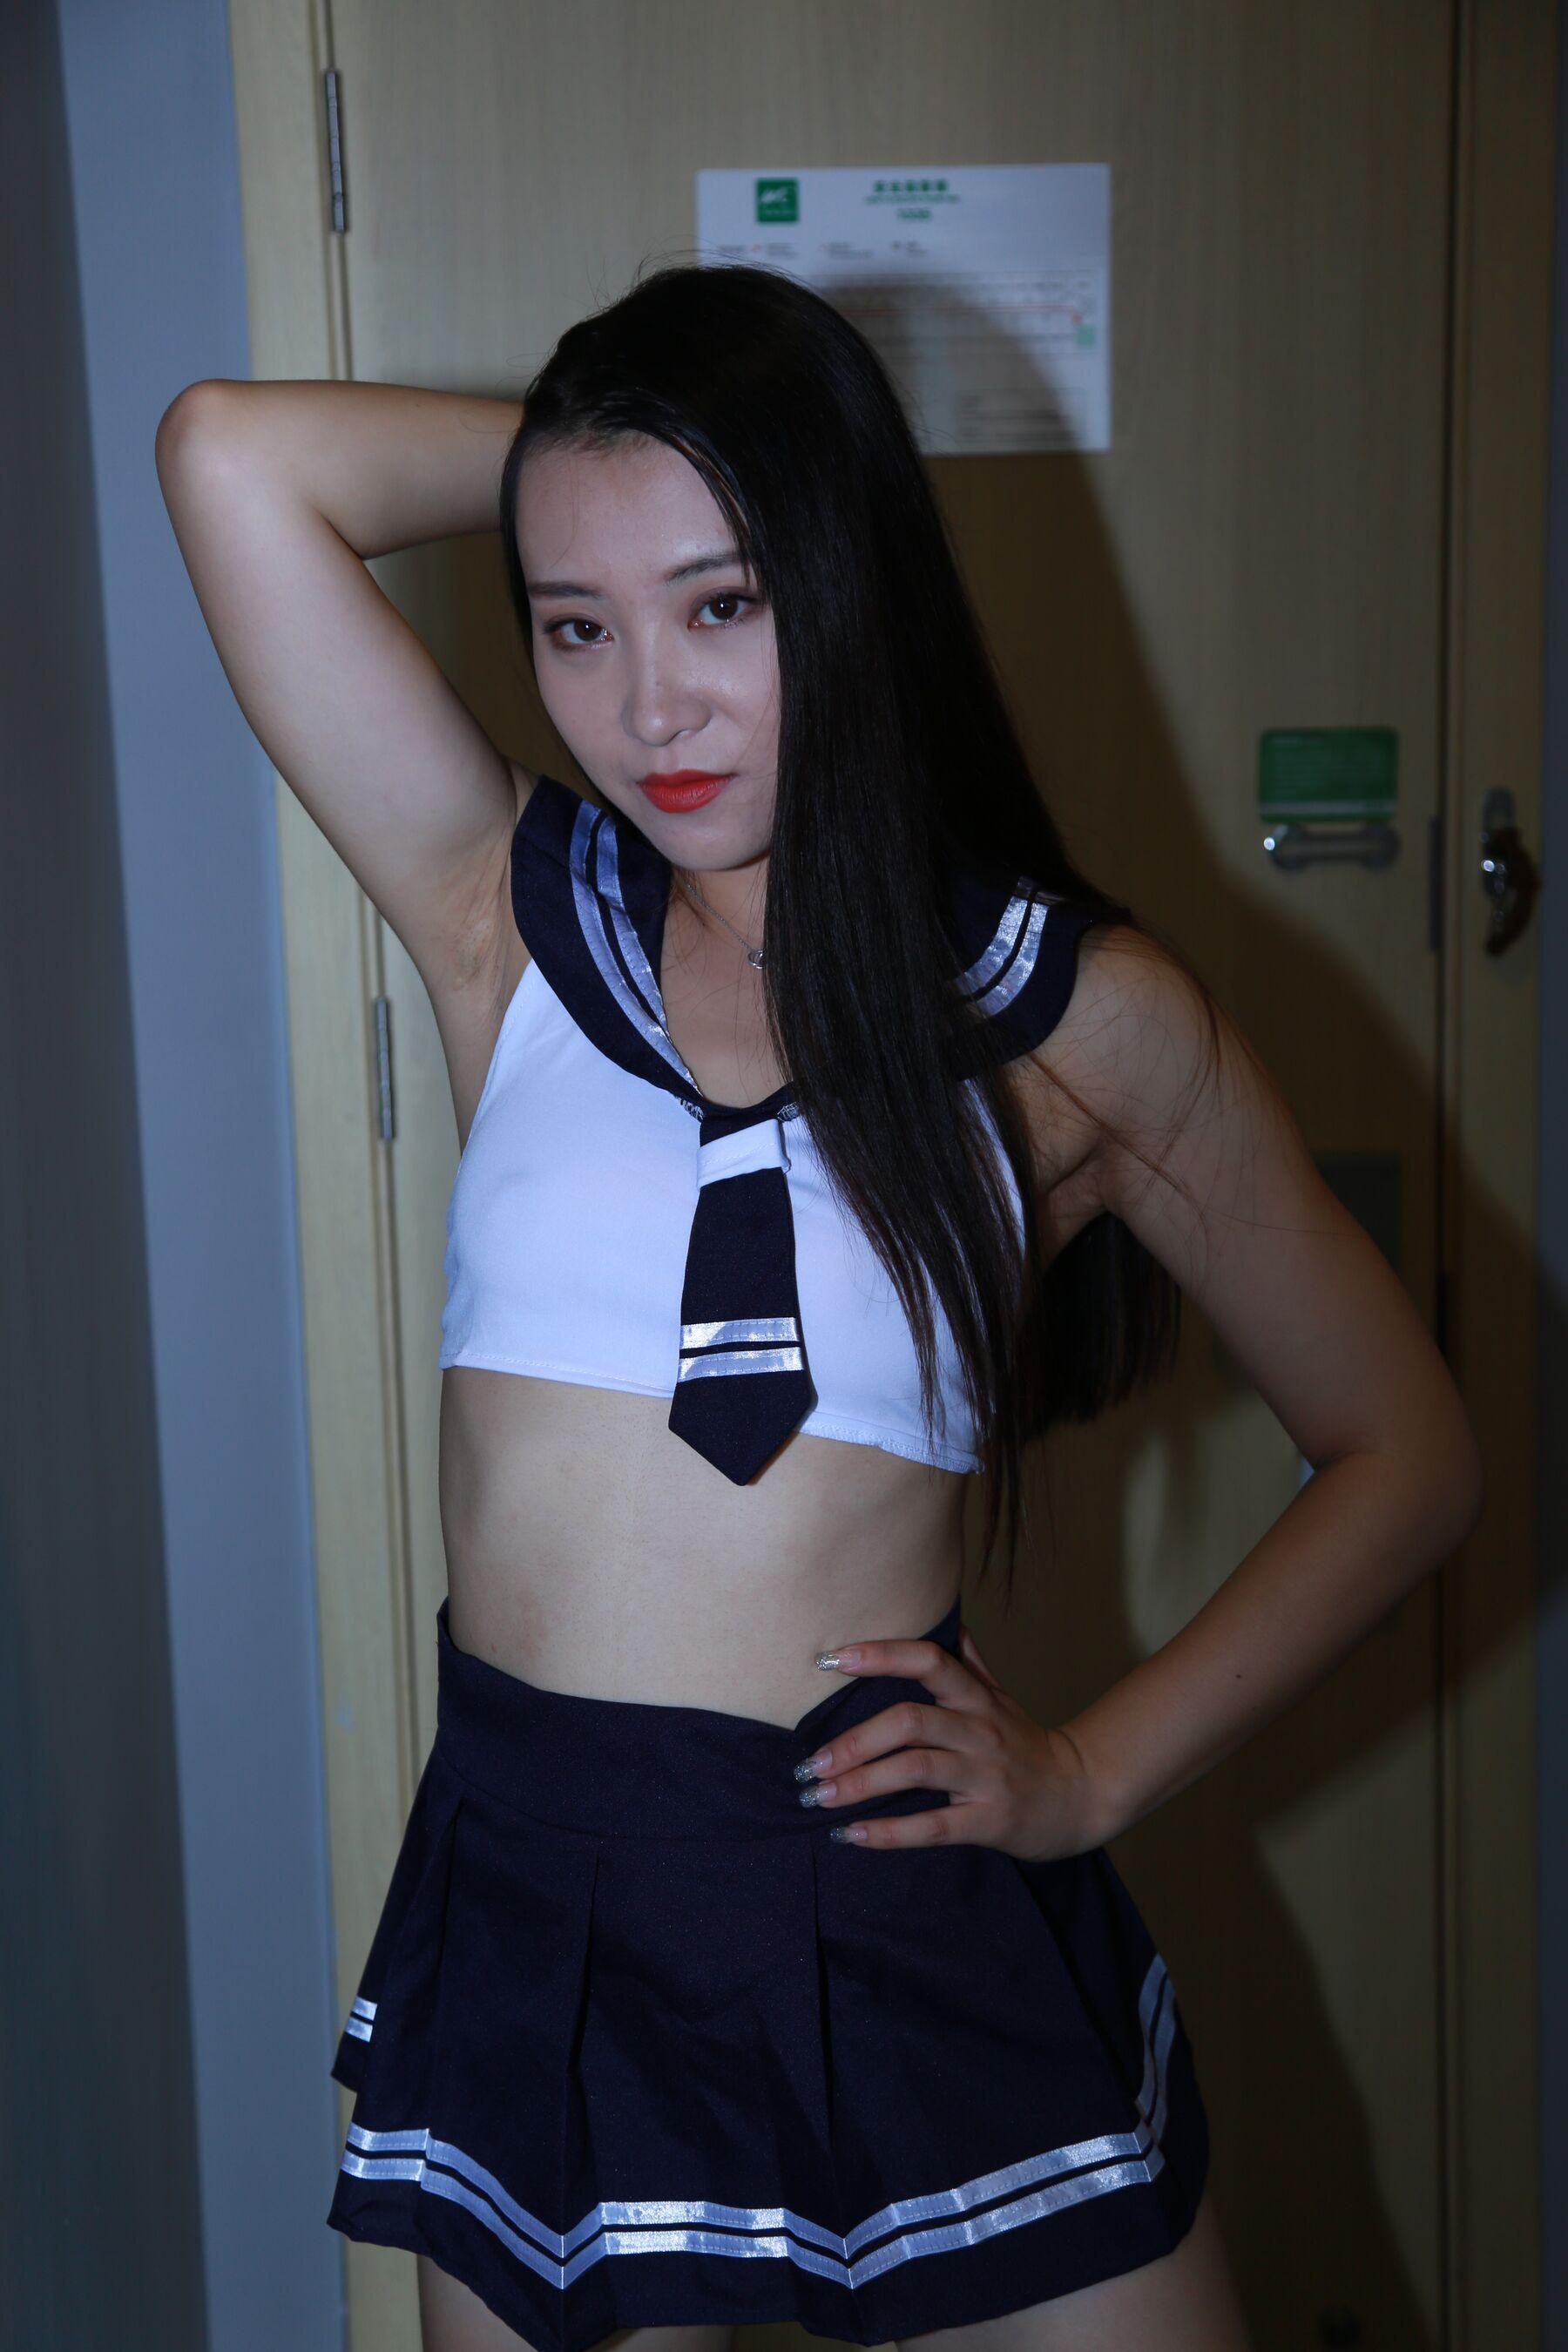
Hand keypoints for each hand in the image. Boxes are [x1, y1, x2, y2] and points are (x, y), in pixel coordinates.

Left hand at [798, 1624, 1114, 1860]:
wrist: (1082, 1796)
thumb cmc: (1027, 1745)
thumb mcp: (1001, 1697)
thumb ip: (970, 1662)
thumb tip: (947, 1621)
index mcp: (977, 1698)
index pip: (929, 1659)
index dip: (880, 1655)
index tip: (829, 1661)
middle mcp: (980, 1730)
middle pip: (910, 1721)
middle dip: (853, 1741)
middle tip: (809, 1763)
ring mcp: (986, 1776)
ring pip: (915, 1770)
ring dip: (860, 1783)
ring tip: (818, 1796)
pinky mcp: (989, 1821)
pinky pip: (933, 1826)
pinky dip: (888, 1832)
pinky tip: (851, 1834)